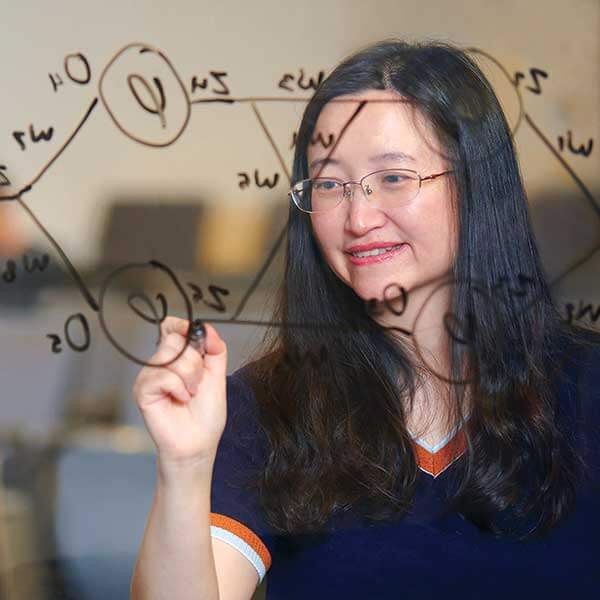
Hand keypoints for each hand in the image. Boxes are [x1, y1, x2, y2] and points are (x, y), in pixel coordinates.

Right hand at [132, 316, 227, 468]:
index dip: (183, 326)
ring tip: (190, 394)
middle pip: (174, 339)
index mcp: (177, 357)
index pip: (171, 327)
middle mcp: (160, 363)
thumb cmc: (205, 415)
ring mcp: (149, 376)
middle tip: (198, 383)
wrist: (198, 443)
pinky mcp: (142, 390)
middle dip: (195, 361)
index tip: (196, 335)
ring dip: (190, 376)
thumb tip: (207, 328)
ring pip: (171, 356)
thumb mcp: (217, 376)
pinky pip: (163, 376)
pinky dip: (179, 388)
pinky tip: (180, 400)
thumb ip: (216, 350)